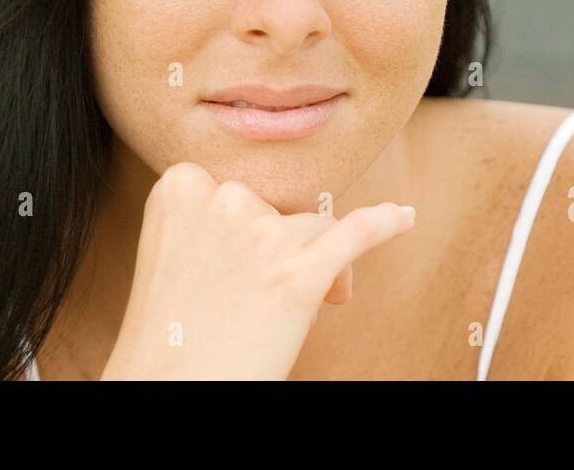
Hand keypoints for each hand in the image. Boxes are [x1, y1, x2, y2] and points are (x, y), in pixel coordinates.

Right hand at [100, 161, 415, 379]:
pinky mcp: (299, 277)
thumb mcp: (174, 250)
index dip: (251, 228)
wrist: (168, 389)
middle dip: (284, 246)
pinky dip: (386, 224)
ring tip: (282, 314)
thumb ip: (214, 217)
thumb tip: (293, 214)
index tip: (244, 263)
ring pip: (315, 228)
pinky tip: (405, 217)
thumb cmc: (170, 331)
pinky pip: (358, 233)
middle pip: (280, 206)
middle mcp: (220, 200)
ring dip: (314, 265)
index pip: (240, 187)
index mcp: (180, 185)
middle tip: (258, 297)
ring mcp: (262, 236)